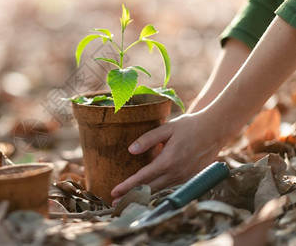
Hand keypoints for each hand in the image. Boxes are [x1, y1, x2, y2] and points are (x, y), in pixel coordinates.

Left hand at [110, 112, 226, 205]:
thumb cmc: (189, 126)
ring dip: (144, 195)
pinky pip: (170, 187)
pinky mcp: (190, 178)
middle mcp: (176, 173)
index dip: (127, 186)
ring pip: (160, 190)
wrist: (215, 130)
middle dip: (131, 196)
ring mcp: (184, 177)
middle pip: (149, 189)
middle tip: (114, 203)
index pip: (142, 177)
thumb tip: (130, 150)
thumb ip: (147, 139)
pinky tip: (149, 191)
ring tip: (128, 199)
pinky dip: (158, 191)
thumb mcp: (167, 128)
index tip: (114, 193)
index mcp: (167, 161)